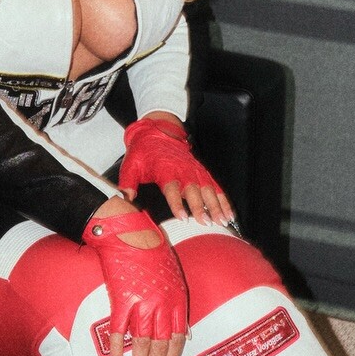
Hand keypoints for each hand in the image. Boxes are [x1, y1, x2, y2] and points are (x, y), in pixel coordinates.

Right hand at [83, 201, 186, 355]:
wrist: (129, 232)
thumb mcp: (173, 275)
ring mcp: (143, 303)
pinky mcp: (122, 299)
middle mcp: (163, 305)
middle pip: (161, 347)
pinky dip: (117, 348)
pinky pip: (120, 330)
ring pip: (142, 344)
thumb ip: (175, 303)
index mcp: (177, 300)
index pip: (177, 339)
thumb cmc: (151, 249)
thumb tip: (180, 329)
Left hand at [119, 113, 233, 227]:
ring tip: (222, 221)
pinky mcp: (202, 172)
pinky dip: (223, 200)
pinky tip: (229, 213)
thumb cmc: (145, 151)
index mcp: (166, 169)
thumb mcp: (131, 165)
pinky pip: (216, 187)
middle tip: (206, 222)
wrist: (158, 133)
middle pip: (195, 191)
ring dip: (217, 205)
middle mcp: (184, 170)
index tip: (182, 217)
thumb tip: (125, 198)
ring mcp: (195, 171)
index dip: (177, 203)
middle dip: (202, 207)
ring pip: (209, 189)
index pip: (173, 188)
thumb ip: (127, 183)